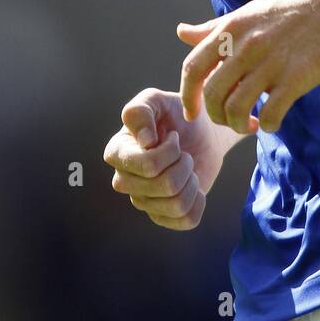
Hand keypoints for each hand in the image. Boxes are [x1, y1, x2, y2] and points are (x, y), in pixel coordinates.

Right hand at [102, 87, 227, 230]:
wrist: (202, 132)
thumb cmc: (175, 114)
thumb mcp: (158, 100)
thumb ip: (141, 110)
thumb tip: (144, 142)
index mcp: (117, 152)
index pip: (146, 165)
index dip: (169, 151)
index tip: (172, 135)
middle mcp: (124, 180)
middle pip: (163, 185)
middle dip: (184, 164)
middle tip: (183, 152)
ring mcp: (143, 201)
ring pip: (176, 204)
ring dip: (191, 180)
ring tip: (187, 167)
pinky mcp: (163, 217)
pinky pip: (187, 220)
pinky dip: (199, 201)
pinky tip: (193, 186)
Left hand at [176, 0, 319, 134]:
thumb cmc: (298, 9)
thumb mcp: (250, 12)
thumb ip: (215, 27)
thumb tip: (182, 32)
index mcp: (232, 27)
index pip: (192, 67)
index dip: (187, 96)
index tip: (193, 112)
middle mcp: (246, 44)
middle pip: (211, 93)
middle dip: (216, 116)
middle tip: (230, 121)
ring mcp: (271, 61)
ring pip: (236, 108)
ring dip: (240, 125)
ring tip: (252, 124)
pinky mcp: (297, 77)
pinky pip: (271, 113)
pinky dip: (268, 125)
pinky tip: (274, 120)